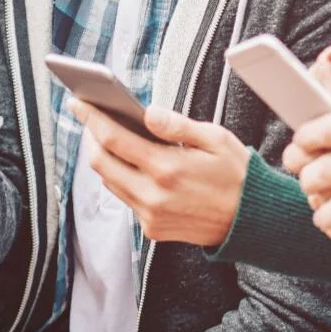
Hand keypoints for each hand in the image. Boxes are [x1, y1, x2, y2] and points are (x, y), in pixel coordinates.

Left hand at [68, 100, 249, 245]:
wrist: (250, 219)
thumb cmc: (236, 174)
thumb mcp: (216, 139)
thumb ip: (178, 126)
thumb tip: (148, 112)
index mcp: (168, 168)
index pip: (115, 139)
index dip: (93, 119)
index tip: (80, 104)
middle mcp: (153, 194)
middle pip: (101, 163)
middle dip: (90, 138)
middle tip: (91, 119)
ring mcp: (150, 214)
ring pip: (109, 182)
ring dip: (103, 158)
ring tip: (106, 137)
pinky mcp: (151, 227)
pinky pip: (125, 198)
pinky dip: (120, 177)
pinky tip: (128, 163)